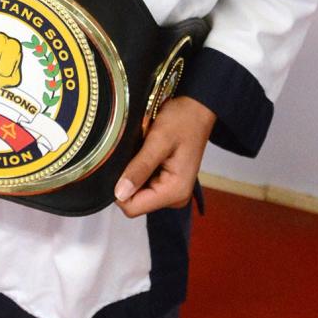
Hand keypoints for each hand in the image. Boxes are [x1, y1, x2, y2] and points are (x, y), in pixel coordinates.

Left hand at [113, 95, 215, 217]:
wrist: (197, 110)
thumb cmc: (182, 120)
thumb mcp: (158, 140)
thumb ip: (140, 168)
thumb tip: (119, 193)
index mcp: (175, 191)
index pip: (132, 207)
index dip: (120, 189)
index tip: (123, 164)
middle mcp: (175, 198)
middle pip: (135, 203)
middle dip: (129, 180)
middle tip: (136, 154)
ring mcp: (173, 193)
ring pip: (138, 194)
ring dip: (135, 174)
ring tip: (143, 153)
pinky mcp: (169, 185)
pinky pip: (145, 186)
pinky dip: (141, 172)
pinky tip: (147, 155)